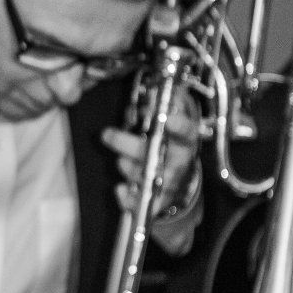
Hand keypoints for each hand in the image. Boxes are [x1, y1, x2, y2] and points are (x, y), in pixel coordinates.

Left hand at [102, 89, 200, 224]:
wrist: (180, 186)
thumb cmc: (172, 150)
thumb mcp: (175, 127)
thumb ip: (167, 108)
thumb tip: (156, 89)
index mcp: (185, 142)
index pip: (186, 132)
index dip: (178, 124)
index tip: (166, 116)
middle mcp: (178, 163)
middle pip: (155, 153)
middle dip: (128, 144)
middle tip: (107, 134)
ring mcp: (169, 184)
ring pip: (143, 175)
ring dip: (126, 166)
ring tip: (120, 161)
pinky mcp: (157, 203)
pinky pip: (138, 203)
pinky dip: (126, 197)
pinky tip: (119, 189)